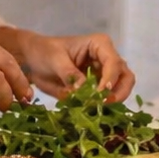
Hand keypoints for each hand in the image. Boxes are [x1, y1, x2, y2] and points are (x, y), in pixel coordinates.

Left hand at [0, 27, 134, 102]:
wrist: (33, 60)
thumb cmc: (44, 52)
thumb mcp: (55, 59)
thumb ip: (70, 74)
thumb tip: (83, 90)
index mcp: (99, 45)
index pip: (114, 62)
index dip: (110, 79)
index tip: (100, 94)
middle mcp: (107, 58)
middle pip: (125, 76)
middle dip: (119, 92)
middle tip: (104, 104)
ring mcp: (104, 74)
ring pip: (120, 89)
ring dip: (113, 101)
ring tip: (97, 109)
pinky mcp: (97, 88)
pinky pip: (106, 99)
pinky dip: (102, 107)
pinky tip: (90, 112)